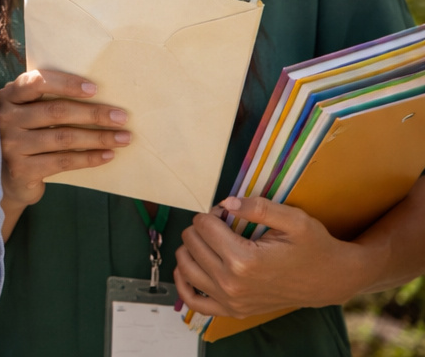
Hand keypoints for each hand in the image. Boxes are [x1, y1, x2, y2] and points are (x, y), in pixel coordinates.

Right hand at [0, 69, 129, 209]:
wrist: (3, 176)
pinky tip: (107, 155)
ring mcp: (11, 145)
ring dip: (98, 138)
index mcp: (8, 97)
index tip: (95, 89)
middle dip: (94, 114)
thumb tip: (95, 92)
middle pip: (56, 112)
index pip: (35, 82)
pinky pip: (63, 162)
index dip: (65, 83)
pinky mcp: (21, 170)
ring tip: (123, 138)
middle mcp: (5, 119)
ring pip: (63, 138)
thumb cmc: (23, 135)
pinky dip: (89, 158)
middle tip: (122, 117)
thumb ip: (43, 99)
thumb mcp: (24, 111)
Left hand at [174, 195, 367, 317]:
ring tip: (209, 240)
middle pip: (191, 243)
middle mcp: (233, 284)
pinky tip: (190, 266)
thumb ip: (259, 208)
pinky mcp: (233, 310)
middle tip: (221, 225)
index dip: (213, 213)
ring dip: (191, 248)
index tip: (227, 213)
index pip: (203, 225)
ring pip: (185, 267)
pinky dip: (184, 282)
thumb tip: (227, 203)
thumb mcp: (295, 220)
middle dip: (202, 228)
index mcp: (245, 261)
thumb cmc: (314, 248)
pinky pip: (193, 301)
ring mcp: (231, 301)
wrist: (329, 280)